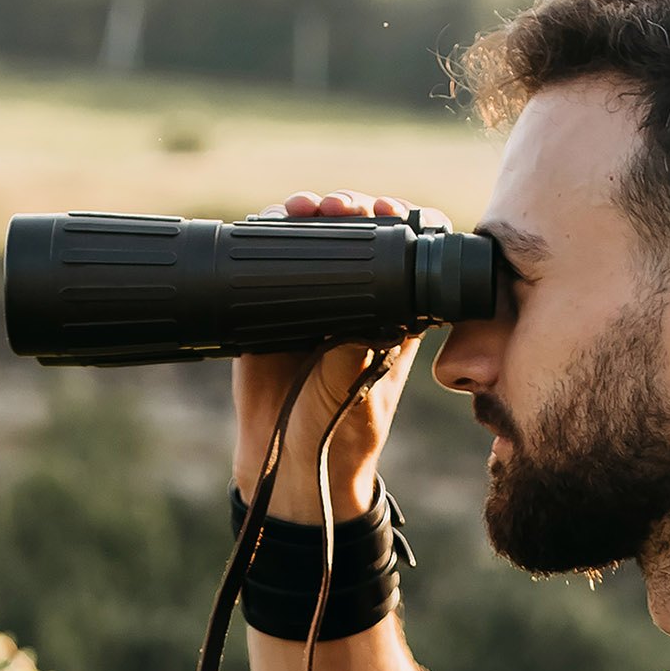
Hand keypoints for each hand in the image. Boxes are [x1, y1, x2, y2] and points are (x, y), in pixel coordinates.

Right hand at [232, 194, 427, 521]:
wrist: (290, 466)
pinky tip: (270, 220)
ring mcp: (310, 301)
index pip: (401, 251)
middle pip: (353, 234)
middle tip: (340, 205)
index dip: (394, 220)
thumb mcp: (356, 389)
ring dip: (308, 213)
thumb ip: (354, 351)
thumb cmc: (341, 432)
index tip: (382, 208)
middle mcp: (353, 301)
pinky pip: (269, 259)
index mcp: (392, 314)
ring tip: (304, 206)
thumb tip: (353, 312)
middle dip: (347, 208)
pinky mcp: (269, 308)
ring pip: (311, 239)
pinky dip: (269, 233)